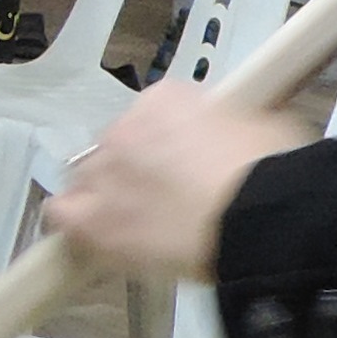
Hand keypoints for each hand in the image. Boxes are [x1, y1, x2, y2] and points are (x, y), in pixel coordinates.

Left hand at [44, 86, 308, 282]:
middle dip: (135, 173)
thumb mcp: (263, 124)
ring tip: (136, 224)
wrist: (259, 217)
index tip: (182, 166)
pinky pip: (63, 215)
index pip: (149, 118)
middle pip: (116, 150)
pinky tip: (94, 236)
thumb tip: (230, 137)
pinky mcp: (90, 217)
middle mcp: (123, 128)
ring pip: (86, 181)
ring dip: (106, 199)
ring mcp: (102, 171)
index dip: (165, 147)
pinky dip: (74, 224)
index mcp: (164, 101)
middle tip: (165, 199)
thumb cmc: (273, 174)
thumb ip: (229, 125)